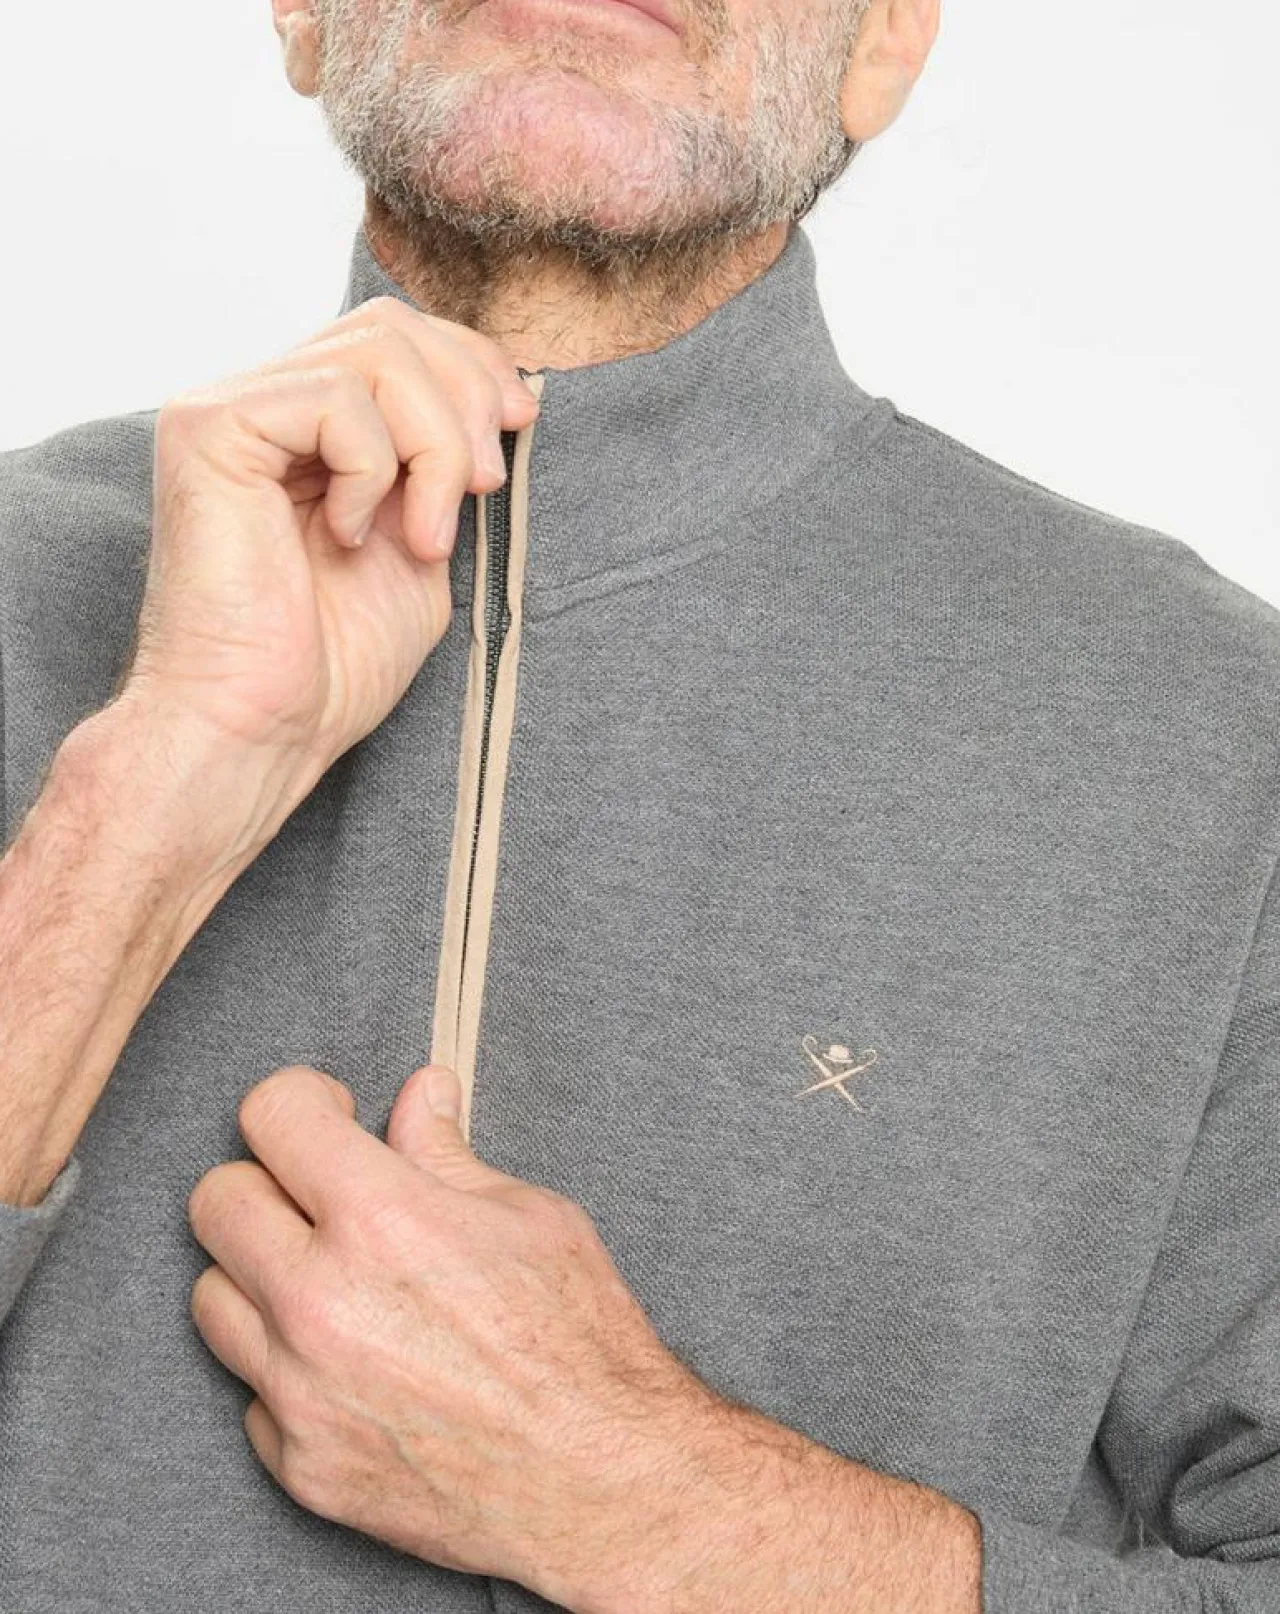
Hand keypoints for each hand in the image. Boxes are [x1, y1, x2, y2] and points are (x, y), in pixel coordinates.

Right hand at [122, 297, 539, 831]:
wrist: (264, 726)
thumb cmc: (333, 662)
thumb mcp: (424, 545)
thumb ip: (447, 467)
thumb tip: (507, 394)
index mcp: (311, 428)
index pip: (400, 335)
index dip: (475, 365)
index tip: (520, 425)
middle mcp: (266, 403)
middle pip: (392, 326)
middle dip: (466, 399)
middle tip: (483, 489)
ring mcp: (230, 408)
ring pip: (376, 353)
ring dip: (433, 447)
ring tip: (423, 537)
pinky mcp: (208, 427)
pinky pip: (335, 399)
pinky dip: (372, 472)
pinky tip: (347, 536)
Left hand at [186, 1064, 705, 1601]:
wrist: (602, 1482)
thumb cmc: (580, 1340)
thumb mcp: (530, 1216)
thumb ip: (447, 1152)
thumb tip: (419, 1091)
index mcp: (382, 1219)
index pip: (272, 1115)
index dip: (303, 1101)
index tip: (329, 1117)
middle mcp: (320, 1302)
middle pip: (216, 1200)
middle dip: (267, 1181)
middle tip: (319, 1197)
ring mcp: (300, 1392)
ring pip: (212, 1297)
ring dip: (262, 1276)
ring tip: (332, 1283)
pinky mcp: (299, 1465)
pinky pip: (251, 1392)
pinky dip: (288, 1372)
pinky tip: (353, 1365)